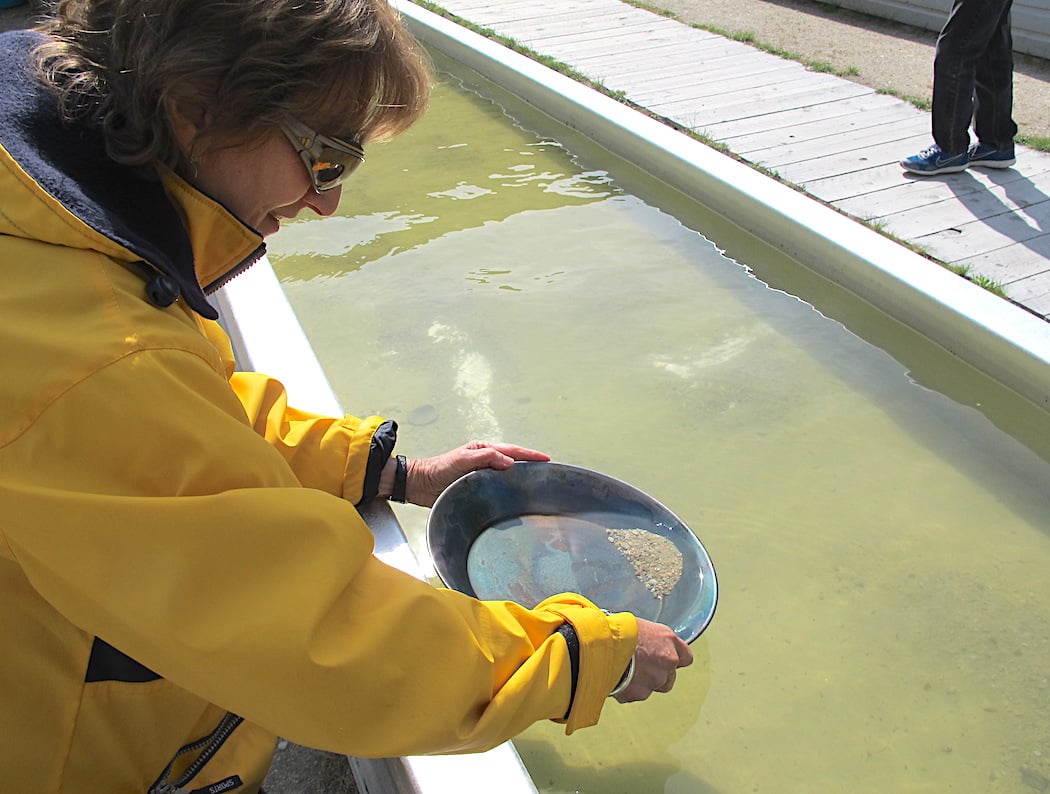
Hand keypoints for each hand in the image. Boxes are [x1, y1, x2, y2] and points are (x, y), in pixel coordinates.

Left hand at [406, 440, 549, 506]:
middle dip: (530, 463)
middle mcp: (484, 461)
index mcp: (482, 449)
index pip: (512, 451)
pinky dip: (509, 488)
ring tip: (537, 483)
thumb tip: (510, 462)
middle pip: (513, 460)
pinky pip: (498, 486)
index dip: (529, 455)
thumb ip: (485, 458)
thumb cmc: (437, 469)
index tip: (545, 459)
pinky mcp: (477, 488)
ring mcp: (481, 474)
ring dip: (521, 476)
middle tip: (547, 470)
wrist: (420, 485)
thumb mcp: (461, 459)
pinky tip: (515, 495)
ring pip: (507, 474)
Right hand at [613, 618, 692, 702]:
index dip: (674, 659)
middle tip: (640, 666)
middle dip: (657, 674)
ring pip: (653, 687)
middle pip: (670, 677)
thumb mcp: (639, 626)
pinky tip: (615, 678)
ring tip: (624, 671)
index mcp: (669, 641)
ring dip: (642, 683)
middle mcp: (667, 662)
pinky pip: (635, 694)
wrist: (600, 646)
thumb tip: (647, 644)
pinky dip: (627, 690)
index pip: (686, 657)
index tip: (665, 659)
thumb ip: (650, 640)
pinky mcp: (639, 694)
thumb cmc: (615, 630)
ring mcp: (654, 680)